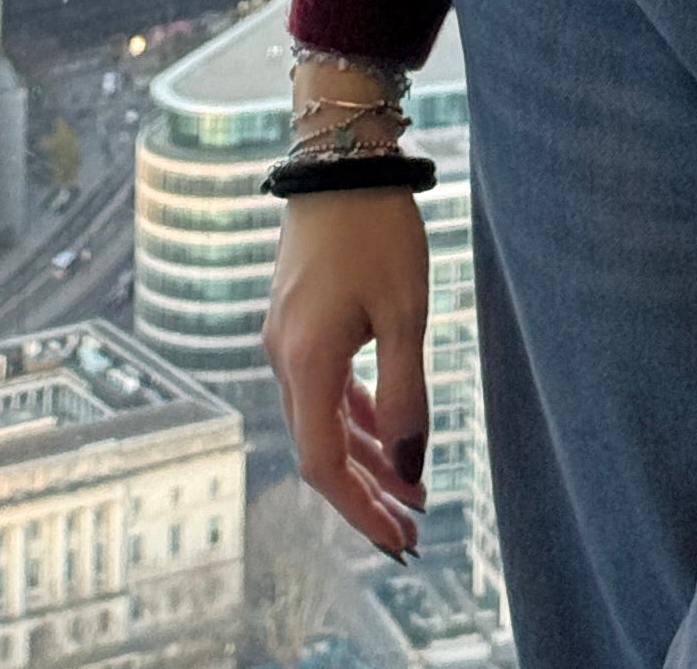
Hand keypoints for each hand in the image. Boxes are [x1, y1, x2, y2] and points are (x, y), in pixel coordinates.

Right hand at [261, 190, 429, 561]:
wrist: (341, 156)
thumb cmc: (377, 228)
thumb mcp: (406, 312)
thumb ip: (406, 393)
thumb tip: (411, 467)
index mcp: (306, 362)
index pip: (324, 465)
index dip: (361, 509)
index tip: (400, 540)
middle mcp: (284, 358)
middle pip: (321, 450)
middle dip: (368, 493)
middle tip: (412, 529)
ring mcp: (286, 338)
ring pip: (323, 419)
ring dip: (365, 455)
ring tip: (410, 487)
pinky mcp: (297, 319)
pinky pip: (323, 386)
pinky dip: (354, 415)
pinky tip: (385, 430)